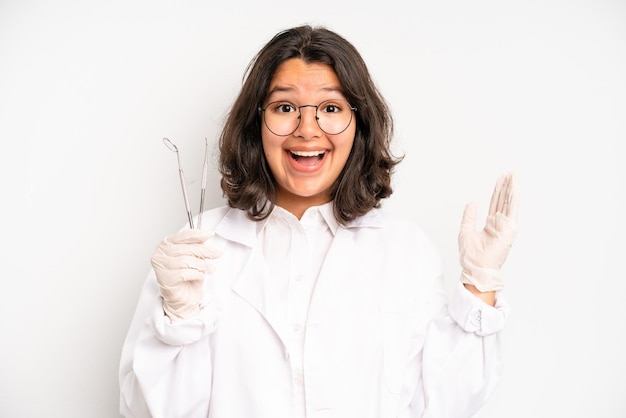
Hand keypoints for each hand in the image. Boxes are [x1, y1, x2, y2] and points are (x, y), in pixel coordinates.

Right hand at [150, 229, 221, 320]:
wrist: (184, 299)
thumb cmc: (187, 277)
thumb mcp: (194, 257)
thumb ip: (196, 245)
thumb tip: (206, 235)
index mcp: (165, 245)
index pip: (182, 236)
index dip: (198, 234)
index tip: (210, 234)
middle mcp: (160, 255)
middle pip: (186, 248)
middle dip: (205, 251)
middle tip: (217, 253)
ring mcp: (161, 267)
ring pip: (186, 261)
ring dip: (202, 265)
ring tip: (209, 269)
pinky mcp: (166, 279)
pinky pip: (185, 273)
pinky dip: (197, 274)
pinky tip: (200, 276)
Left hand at [458, 172, 518, 291]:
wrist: (475, 268)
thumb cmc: (470, 256)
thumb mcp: (466, 230)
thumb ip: (469, 216)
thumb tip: (471, 203)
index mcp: (491, 225)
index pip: (495, 204)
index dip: (498, 191)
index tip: (501, 179)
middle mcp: (500, 225)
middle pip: (504, 201)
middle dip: (506, 187)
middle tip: (510, 173)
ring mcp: (505, 227)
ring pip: (509, 204)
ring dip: (512, 189)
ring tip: (514, 176)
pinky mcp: (509, 230)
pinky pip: (512, 210)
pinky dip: (514, 198)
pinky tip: (516, 188)